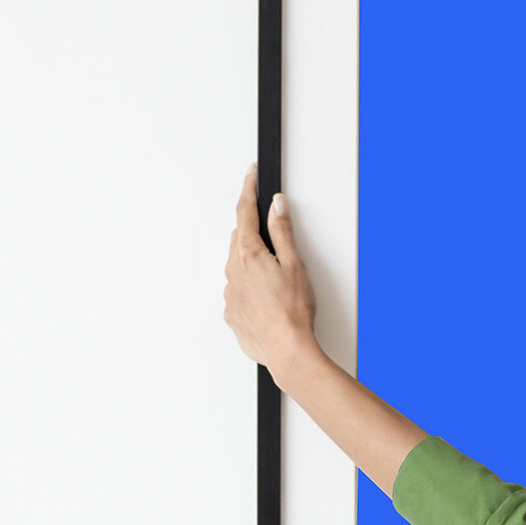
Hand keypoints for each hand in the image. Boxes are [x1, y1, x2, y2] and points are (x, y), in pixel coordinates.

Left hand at [223, 164, 318, 371]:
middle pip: (239, 239)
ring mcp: (229, 294)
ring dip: (253, 264)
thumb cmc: (293, 311)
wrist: (286, 350)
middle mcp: (233, 272)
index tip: (250, 174)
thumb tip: (277, 206)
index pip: (245, 213)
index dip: (248, 189)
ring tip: (278, 279)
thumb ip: (283, 232)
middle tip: (274, 236)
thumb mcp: (295, 264)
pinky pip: (238, 291)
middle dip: (253, 232)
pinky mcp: (232, 313)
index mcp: (248, 255)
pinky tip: (270, 299)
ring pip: (237, 266)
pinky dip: (251, 288)